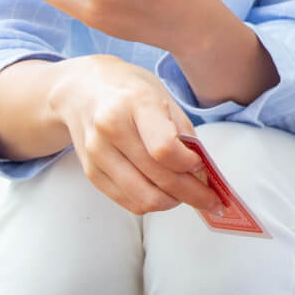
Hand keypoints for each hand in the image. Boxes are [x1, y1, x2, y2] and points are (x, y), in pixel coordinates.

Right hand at [48, 55, 219, 217]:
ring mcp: (97, 154)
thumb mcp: (163, 98)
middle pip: (158, 178)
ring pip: (143, 198)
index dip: (189, 164)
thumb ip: (183, 134)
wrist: (83, 91)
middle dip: (193, 195)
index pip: (164, 148)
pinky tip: (165, 195)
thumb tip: (202, 172)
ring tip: (188, 195)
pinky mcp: (92, 173)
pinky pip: (128, 202)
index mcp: (134, 104)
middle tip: (211, 199)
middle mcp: (110, 129)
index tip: (202, 166)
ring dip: (173, 203)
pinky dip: (152, 203)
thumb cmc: (129, 92)